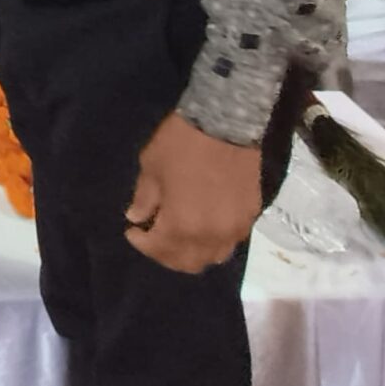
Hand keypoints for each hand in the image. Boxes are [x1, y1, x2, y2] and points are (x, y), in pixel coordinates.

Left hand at [125, 113, 264, 272]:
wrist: (228, 122)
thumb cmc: (183, 143)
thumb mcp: (152, 166)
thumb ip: (144, 198)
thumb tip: (137, 217)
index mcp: (181, 226)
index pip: (158, 249)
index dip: (141, 243)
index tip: (132, 230)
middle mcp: (210, 237)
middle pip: (188, 262)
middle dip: (166, 254)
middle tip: (154, 237)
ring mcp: (235, 229)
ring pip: (213, 256)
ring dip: (193, 252)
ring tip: (179, 235)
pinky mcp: (251, 216)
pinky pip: (230, 240)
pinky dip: (213, 240)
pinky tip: (204, 224)